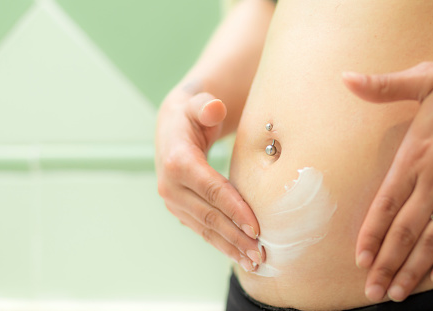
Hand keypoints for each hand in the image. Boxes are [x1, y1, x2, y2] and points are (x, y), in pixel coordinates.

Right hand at [155, 81, 261, 271]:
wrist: (172, 126)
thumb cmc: (193, 113)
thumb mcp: (198, 102)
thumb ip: (206, 105)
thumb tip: (214, 108)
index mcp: (177, 160)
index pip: (211, 189)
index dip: (234, 209)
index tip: (256, 227)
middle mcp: (170, 185)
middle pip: (209, 215)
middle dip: (236, 236)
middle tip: (262, 253)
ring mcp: (173, 201)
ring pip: (205, 228)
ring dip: (230, 246)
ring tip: (254, 261)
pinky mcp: (180, 209)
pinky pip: (202, 229)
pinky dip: (222, 243)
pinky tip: (239, 255)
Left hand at [343, 59, 432, 301]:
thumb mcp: (425, 78)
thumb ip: (383, 87)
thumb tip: (346, 79)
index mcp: (415, 157)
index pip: (384, 206)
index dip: (371, 236)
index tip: (359, 260)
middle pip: (404, 233)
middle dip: (386, 265)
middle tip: (373, 292)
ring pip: (432, 242)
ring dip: (414, 270)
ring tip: (398, 294)